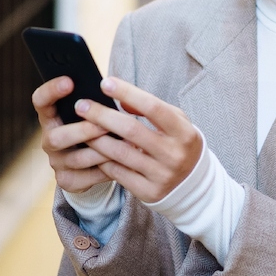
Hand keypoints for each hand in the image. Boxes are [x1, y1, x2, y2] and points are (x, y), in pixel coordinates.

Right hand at [32, 76, 114, 193]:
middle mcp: (49, 139)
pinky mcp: (68, 180)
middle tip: (104, 126)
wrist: (90, 164)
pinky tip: (125, 162)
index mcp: (51, 117)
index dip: (51, 91)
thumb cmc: (94, 128)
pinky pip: (89, 176)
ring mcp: (57, 162)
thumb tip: (114, 87)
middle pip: (56, 137)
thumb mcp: (90, 114)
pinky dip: (109, 169)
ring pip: (77, 159)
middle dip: (83, 131)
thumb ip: (95, 104)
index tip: (69, 81)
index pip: (41, 101)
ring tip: (125, 144)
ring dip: (102, 151)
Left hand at [74, 77, 202, 202]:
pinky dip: (102, 159)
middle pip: (131, 130)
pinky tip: (92, 150)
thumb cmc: (179, 144)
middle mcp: (174, 154)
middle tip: (81, 105)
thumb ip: (152, 109)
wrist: (194, 185)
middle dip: (102, 115)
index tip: (105, 83)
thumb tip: (121, 98)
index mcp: (183, 132)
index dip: (128, 93)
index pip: (153, 107)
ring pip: (120, 153)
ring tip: (81, 127)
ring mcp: (161, 175)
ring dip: (96, 138)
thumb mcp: (176, 123)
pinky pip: (118, 173)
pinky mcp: (149, 192)